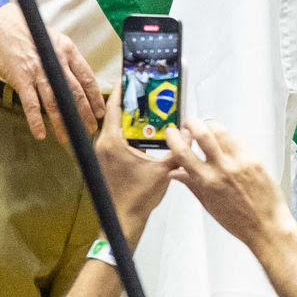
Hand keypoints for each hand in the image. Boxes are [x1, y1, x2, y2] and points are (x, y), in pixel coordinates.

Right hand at [0, 3, 105, 142]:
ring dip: (63, 122)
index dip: (95, 97)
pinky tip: (41, 134)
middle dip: (84, 114)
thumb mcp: (54, 40)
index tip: (100, 112)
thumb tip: (74, 79)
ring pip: (55, 102)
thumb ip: (64, 59)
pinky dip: (36, 120)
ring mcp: (39, 72)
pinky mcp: (21, 79)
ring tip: (68, 138)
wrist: (0, 25)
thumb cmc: (28, 32)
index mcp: (68, 51)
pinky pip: (31, 104)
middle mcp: (57, 62)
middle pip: (75, 93)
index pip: (87, 78)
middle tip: (90, 130)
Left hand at [95, 82, 176, 233]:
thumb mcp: (164, 169)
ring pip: (115, 126)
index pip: (114, 106)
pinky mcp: (105, 162)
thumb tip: (194, 132)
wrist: (124, 220)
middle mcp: (103, 144)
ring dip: (130, 116)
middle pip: (115, 114)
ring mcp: (102, 153)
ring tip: (148, 106)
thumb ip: (179, 149)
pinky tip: (145, 131)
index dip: (123, 89)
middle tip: (148, 89)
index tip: (132, 75)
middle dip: (131, 101)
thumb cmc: (139, 195)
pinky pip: (116, 138)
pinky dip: (128, 131)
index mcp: (113, 141)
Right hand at [166, 120, 296, 253]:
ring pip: (222, 132)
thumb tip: (174, 172)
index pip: (184, 153)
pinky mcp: (255, 158)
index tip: (171, 132)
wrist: (267, 224)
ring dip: (211, 127)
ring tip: (207, 130)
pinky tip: (228, 146)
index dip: (174, 139)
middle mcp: (223, 168)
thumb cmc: (236, 220)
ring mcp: (240, 160)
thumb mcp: (208, 205)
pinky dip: (229, 139)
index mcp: (207, 182)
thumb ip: (192, 185)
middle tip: (189, 123)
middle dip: (193, 123)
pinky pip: (238, 141)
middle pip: (204, 133)